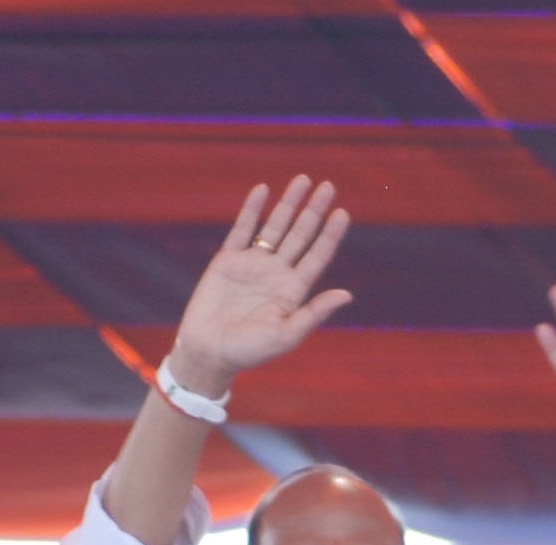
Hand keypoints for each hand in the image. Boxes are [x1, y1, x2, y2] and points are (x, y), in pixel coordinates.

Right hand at [163, 178, 352, 400]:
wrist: (209, 352)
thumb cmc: (250, 351)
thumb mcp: (287, 335)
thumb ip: (315, 313)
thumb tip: (347, 294)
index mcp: (294, 291)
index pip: (317, 256)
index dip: (330, 235)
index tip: (343, 213)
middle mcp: (277, 273)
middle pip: (300, 235)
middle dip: (314, 211)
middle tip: (329, 187)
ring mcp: (253, 264)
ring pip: (275, 227)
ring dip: (288, 204)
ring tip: (303, 180)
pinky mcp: (228, 260)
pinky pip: (242, 230)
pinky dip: (252, 210)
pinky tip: (263, 190)